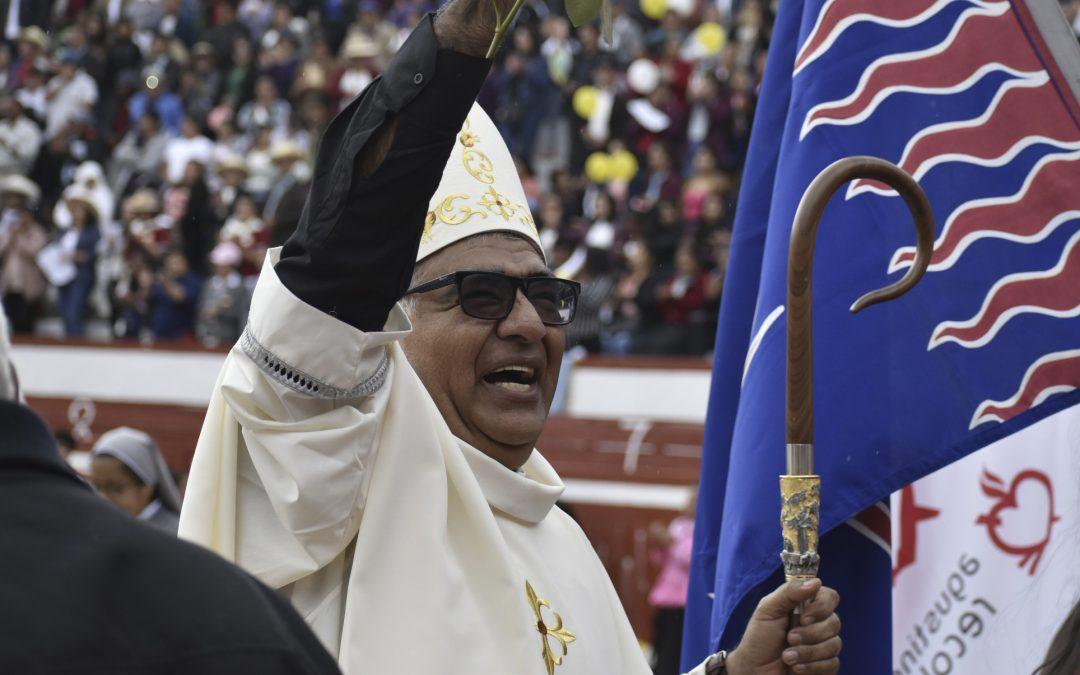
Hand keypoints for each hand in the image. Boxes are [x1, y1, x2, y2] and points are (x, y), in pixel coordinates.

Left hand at [725, 579, 840, 674]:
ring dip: (808, 652)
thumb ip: (789, 592)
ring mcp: (823, 645)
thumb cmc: (759, 638)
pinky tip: (796, 668)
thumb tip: (816, 582)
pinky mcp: (825, 666)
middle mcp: (818, 624)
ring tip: (786, 657)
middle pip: (834, 622)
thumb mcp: (768, 609)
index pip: (830, 597)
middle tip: (789, 639)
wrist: (753, 669)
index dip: (821, 607)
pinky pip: (832, 664)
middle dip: (809, 634)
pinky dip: (812, 667)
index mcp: (806, 606)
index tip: (803, 618)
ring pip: (834, 645)